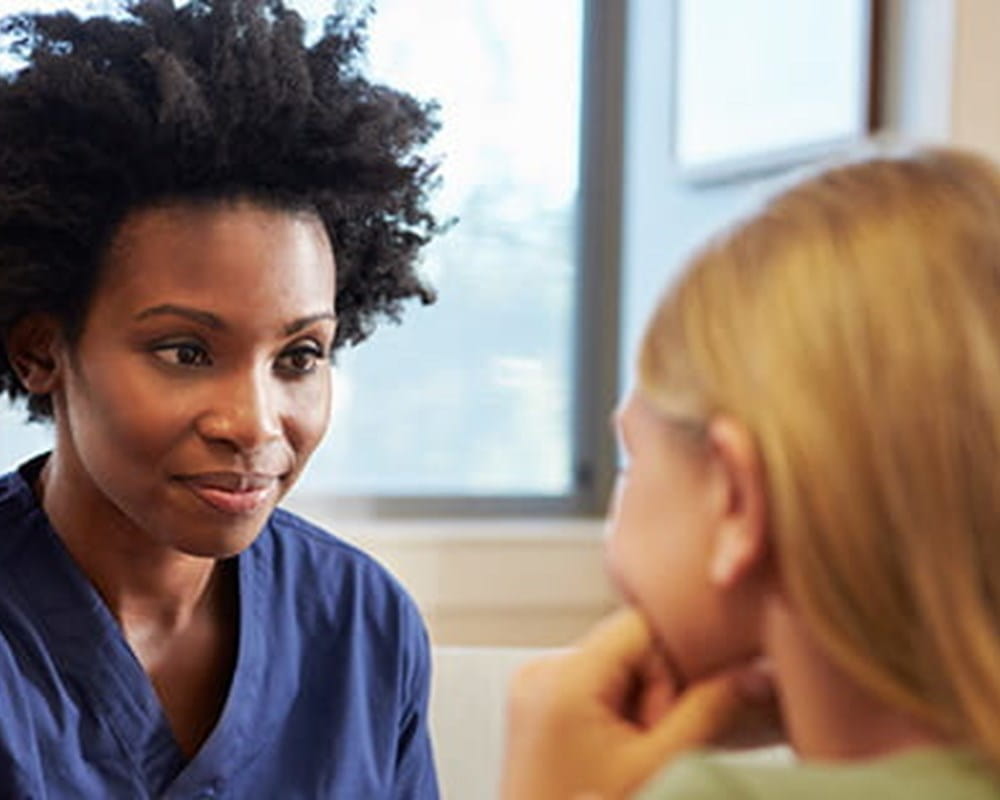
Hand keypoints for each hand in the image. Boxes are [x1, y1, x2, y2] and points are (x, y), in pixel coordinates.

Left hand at [500, 608, 779, 799]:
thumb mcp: (660, 767)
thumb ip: (709, 711)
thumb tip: (752, 672)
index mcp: (562, 677)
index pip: (640, 625)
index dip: (677, 659)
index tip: (689, 705)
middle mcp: (540, 672)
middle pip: (627, 646)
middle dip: (657, 690)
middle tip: (655, 744)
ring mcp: (533, 688)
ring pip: (615, 667)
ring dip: (639, 704)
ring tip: (634, 756)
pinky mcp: (536, 707)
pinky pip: (593, 686)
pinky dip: (616, 712)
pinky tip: (617, 753)